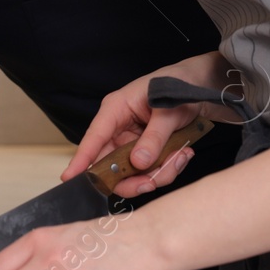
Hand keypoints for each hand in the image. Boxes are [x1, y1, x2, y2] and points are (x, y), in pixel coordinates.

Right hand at [61, 51, 230, 197]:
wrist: (200, 87)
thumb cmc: (179, 86)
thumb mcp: (168, 111)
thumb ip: (154, 137)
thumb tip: (138, 164)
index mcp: (116, 110)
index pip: (94, 138)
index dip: (81, 159)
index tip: (69, 178)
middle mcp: (119, 128)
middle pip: (111, 166)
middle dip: (133, 179)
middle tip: (152, 183)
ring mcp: (132, 142)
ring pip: (133, 173)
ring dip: (158, 172)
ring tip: (180, 156)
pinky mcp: (146, 151)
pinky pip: (150, 171)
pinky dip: (168, 168)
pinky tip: (183, 154)